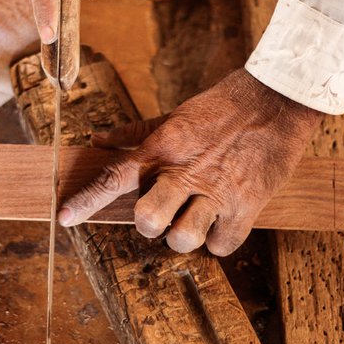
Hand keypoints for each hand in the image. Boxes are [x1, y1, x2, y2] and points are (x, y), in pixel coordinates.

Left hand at [59, 69, 324, 255]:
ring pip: (183, 239)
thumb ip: (136, 132)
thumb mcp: (176, 116)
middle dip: (148, 226)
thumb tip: (98, 140)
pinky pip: (222, 245)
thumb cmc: (224, 106)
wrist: (278, 98)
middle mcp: (185, 171)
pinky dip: (220, 240)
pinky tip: (223, 223)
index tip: (65, 220)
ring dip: (185, 237)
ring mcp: (217, 191)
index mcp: (164, 147)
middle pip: (147, 219)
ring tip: (196, 220)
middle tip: (161, 216)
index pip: (114, 176)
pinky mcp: (248, 204)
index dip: (86, 201)